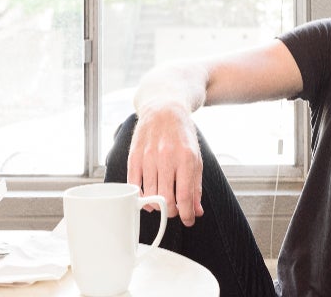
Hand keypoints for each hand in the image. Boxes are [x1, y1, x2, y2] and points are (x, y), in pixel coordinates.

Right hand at [127, 101, 203, 225]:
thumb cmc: (182, 135)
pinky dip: (140, 197)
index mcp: (187, 158)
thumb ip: (196, 186)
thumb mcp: (196, 158)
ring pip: (149, 195)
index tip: (188, 221)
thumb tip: (196, 211)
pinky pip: (133, 185)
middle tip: (174, 212)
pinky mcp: (134, 157)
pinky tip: (147, 198)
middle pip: (165, 199)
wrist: (164, 110)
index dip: (186, 215)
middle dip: (170, 212)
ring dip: (156, 206)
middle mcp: (167, 158)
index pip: (184, 196)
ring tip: (162, 204)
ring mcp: (148, 157)